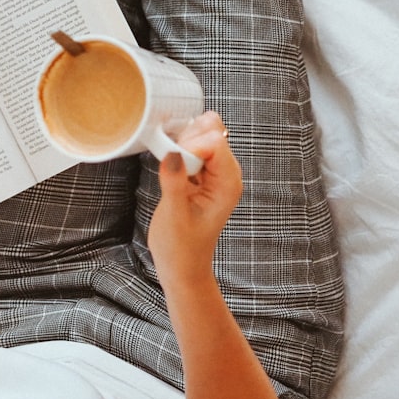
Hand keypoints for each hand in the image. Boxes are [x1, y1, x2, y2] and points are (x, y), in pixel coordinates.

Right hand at [147, 111, 241, 282]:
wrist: (182, 266)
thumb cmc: (181, 248)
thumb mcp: (174, 216)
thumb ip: (174, 182)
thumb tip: (172, 153)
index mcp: (227, 184)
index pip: (215, 142)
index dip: (191, 145)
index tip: (173, 162)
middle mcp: (226, 175)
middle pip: (212, 132)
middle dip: (187, 140)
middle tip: (171, 164)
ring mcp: (216, 174)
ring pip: (202, 136)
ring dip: (182, 144)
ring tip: (170, 168)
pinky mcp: (203, 175)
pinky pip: (194, 148)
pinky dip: (179, 150)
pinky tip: (171, 167)